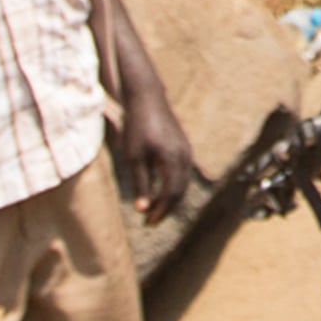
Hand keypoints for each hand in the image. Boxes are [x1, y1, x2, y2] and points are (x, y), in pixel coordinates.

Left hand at [116, 83, 196, 222]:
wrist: (147, 99)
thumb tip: (142, 209)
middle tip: (150, 220)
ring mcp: (186, 150)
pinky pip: (183, 172)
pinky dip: (174, 185)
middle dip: (166, 208)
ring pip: (183, 182)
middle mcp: (184, 156)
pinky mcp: (184, 146)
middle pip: (180, 191)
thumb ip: (141, 183)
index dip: (160, 210)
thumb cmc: (137, 127)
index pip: (171, 193)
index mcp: (173, 159)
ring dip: (171, 198)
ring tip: (155, 208)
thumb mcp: (134, 157)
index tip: (147, 222)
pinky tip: (161, 190)